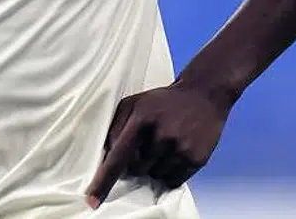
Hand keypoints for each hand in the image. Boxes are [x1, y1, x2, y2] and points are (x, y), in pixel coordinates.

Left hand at [85, 82, 230, 209]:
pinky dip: (169, 172)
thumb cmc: (162, 101)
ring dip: (155, 166)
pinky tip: (175, 152)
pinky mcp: (196, 159)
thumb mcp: (133, 103)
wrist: (203, 94)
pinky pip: (172, 181)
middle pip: (136, 169)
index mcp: (141, 119)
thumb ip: (116, 127)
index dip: (104, 180)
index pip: (118, 156)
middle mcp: (161, 135)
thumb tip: (107, 155)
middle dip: (137, 161)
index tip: (92, 200)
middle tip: (149, 142)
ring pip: (154, 176)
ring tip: (165, 144)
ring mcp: (180, 148)